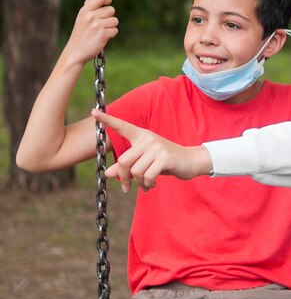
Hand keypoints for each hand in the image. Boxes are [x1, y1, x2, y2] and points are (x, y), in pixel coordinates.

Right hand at [65, 0, 118, 65]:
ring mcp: (97, 25)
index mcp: (85, 10)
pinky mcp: (103, 34)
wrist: (76, 52)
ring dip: (111, 27)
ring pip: (115, 20)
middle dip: (109, 17)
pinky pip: (115, 30)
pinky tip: (103, 37)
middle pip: (111, 10)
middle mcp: (90, 16)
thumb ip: (88, 4)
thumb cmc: (80, 33)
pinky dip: (111, 34)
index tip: (107, 2)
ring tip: (101, 31)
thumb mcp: (81, 17)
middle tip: (101, 24)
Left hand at [92, 109, 211, 191]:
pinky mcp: (164, 157)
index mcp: (141, 136)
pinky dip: (148, 184)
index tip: (93, 112)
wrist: (190, 161)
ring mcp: (156, 147)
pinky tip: (153, 184)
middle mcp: (147, 139)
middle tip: (127, 186)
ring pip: (135, 171)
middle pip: (123, 161)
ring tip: (145, 184)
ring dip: (138, 183)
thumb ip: (127, 165)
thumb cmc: (164, 161)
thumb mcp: (144, 161)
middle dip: (124, 177)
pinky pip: (147, 176)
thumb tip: (107, 174)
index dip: (107, 120)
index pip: (122, 126)